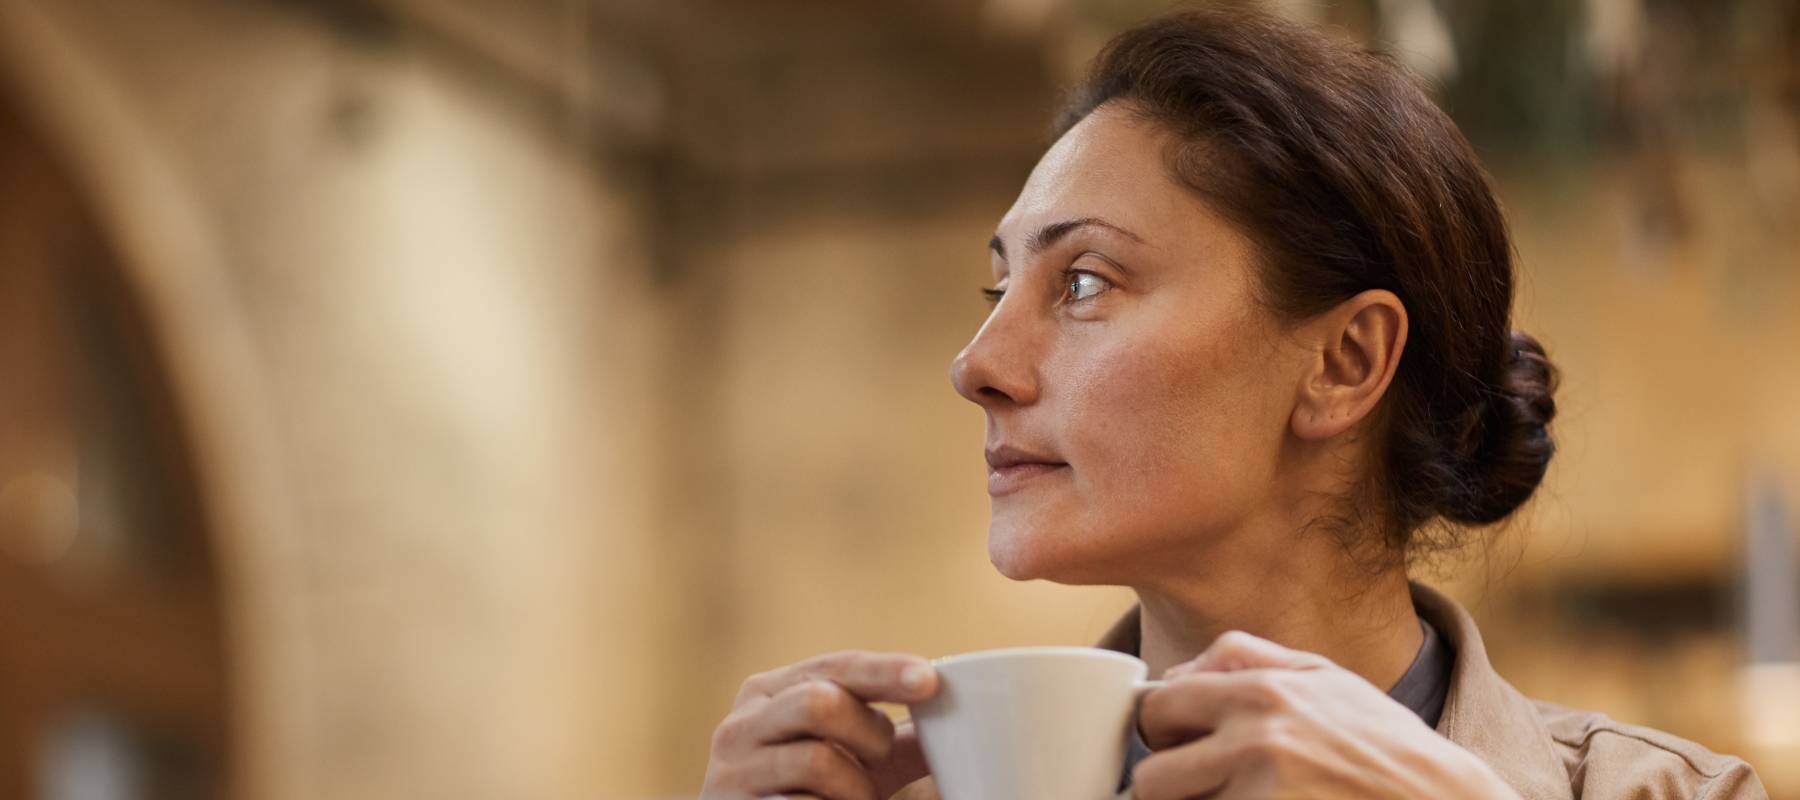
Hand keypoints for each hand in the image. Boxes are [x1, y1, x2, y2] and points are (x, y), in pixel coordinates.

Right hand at [702, 650, 939, 799]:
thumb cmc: (804, 790)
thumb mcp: (846, 758)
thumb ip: (888, 738)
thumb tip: (957, 720)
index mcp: (770, 692)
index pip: (835, 667)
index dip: (885, 671)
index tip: (929, 680)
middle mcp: (742, 723)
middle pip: (820, 702)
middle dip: (868, 733)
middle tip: (879, 759)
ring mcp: (731, 771)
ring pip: (816, 760)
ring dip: (855, 787)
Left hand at [1130, 631, 1518, 799]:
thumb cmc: (1384, 745)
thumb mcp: (1326, 678)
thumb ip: (1246, 659)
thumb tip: (1176, 671)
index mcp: (1263, 694)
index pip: (1159, 707)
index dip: (1163, 732)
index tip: (1181, 747)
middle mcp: (1256, 743)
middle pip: (1151, 776)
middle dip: (1169, 786)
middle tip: (1204, 788)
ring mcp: (1261, 799)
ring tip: (1233, 799)